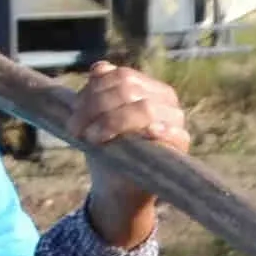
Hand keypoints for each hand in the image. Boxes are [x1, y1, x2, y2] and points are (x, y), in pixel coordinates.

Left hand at [75, 61, 190, 248]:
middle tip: (75, 129)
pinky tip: (140, 135)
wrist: (118, 187)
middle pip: (128, 89)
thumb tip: (99, 68)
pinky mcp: (181, 142)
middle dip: (95, 107)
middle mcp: (163, 98)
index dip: (92, 91)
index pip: (120, 75)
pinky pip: (172, 131)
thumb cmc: (106, 149)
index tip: (73, 114)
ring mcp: (175, 119)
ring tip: (92, 137)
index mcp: (144, 86)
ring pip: (144, 108)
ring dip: (112, 121)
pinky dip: (153, 131)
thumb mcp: (93, 118)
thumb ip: (95, 93)